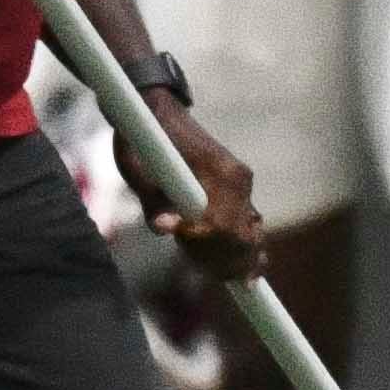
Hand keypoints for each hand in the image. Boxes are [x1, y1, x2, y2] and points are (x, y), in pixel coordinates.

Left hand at [125, 100, 266, 281]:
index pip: (221, 224)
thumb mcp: (137, 168)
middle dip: (229, 261)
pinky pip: (250, 222)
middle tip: (216, 278)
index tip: (197, 260)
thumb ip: (153, 201)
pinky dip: (245, 245)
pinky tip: (244, 267)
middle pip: (243, 235)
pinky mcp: (239, 187)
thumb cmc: (142, 140)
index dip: (209, 248)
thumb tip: (162, 229)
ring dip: (239, 257)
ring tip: (225, 275)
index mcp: (217, 172)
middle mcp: (237, 179)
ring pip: (251, 231)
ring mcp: (242, 183)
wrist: (157, 111)